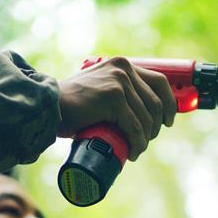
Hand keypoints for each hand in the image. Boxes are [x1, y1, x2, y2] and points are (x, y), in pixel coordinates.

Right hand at [57, 57, 176, 160]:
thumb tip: (135, 111)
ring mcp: (119, 82)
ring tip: (136, 149)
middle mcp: (123, 68)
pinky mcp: (113, 98)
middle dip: (156, 126)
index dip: (169, 103)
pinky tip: (134, 152)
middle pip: (156, 102)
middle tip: (145, 140)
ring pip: (146, 117)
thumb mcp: (98, 89)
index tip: (168, 120)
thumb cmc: (70, 104)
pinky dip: (137, 143)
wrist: (47, 106)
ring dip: (145, 139)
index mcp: (122, 64)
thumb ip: (114, 91)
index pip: (159, 81)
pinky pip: (134, 126)